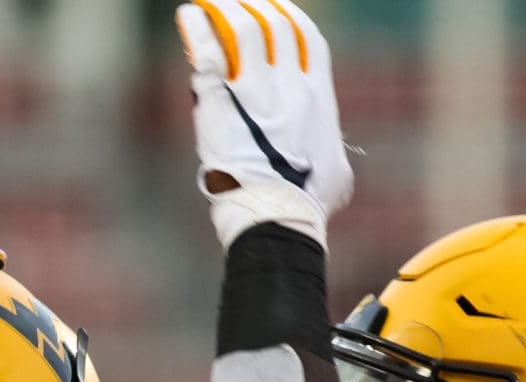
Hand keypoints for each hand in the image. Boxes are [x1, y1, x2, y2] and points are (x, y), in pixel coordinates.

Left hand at [175, 0, 352, 249]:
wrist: (277, 216)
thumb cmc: (308, 204)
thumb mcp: (336, 174)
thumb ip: (332, 152)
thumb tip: (332, 155)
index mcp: (318, 95)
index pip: (308, 40)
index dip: (292, 19)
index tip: (279, 11)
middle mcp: (289, 84)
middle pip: (275, 25)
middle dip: (258, 6)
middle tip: (241, 3)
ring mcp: (254, 91)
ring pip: (244, 28)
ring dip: (228, 9)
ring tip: (214, 3)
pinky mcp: (220, 103)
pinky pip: (208, 54)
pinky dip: (197, 30)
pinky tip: (189, 15)